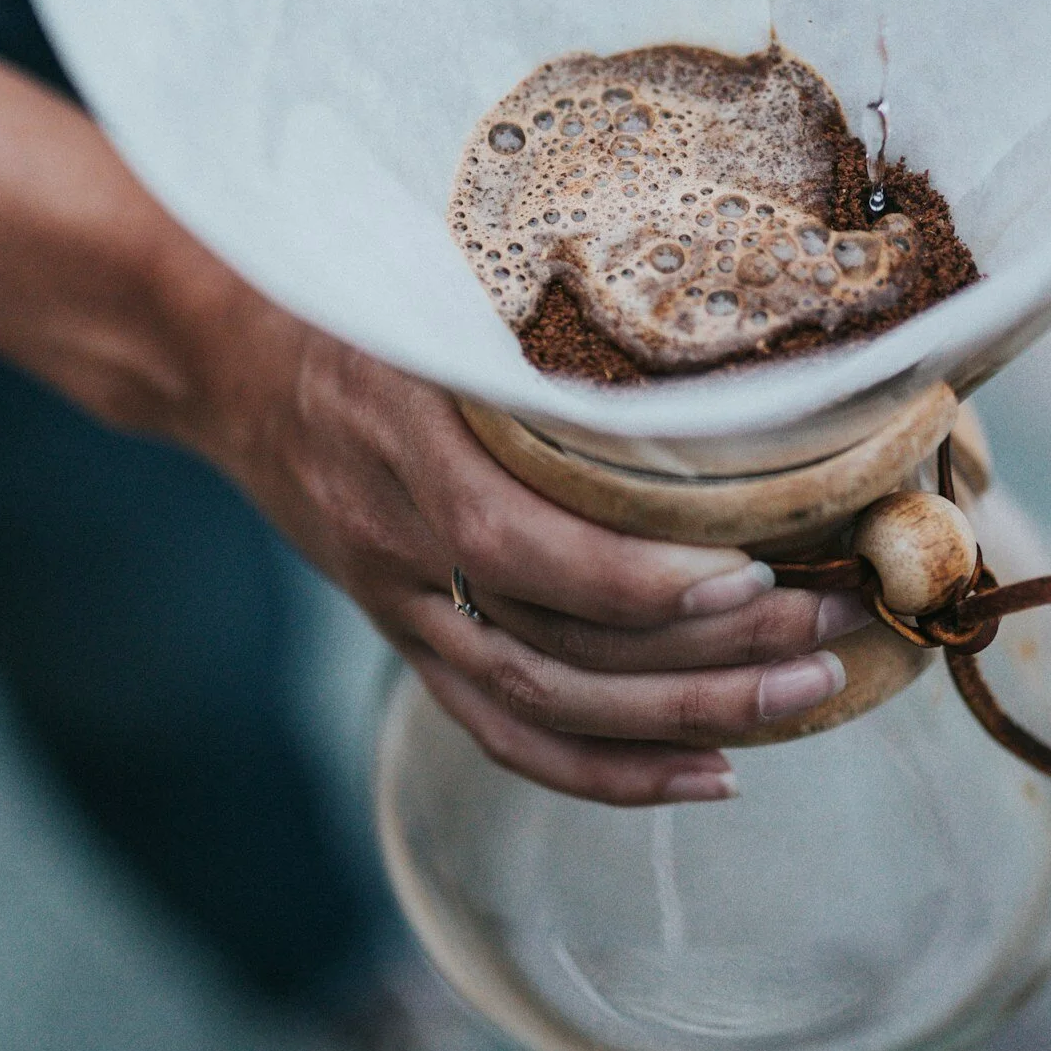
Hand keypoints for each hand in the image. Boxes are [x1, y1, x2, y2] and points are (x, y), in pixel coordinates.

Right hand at [182, 280, 863, 806]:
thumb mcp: (426, 277)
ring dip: (681, 718)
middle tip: (830, 628)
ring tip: (806, 694)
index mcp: (401, 445)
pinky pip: (504, 732)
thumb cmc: (351, 293)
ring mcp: (400, 607)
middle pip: (555, 645)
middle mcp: (397, 547)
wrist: (220, 355)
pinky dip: (607, 772)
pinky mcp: (408, 639)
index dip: (630, 579)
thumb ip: (526, 306)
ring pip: (543, 703)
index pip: (515, 546)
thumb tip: (695, 296)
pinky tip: (709, 774)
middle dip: (704, 656)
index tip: (748, 567)